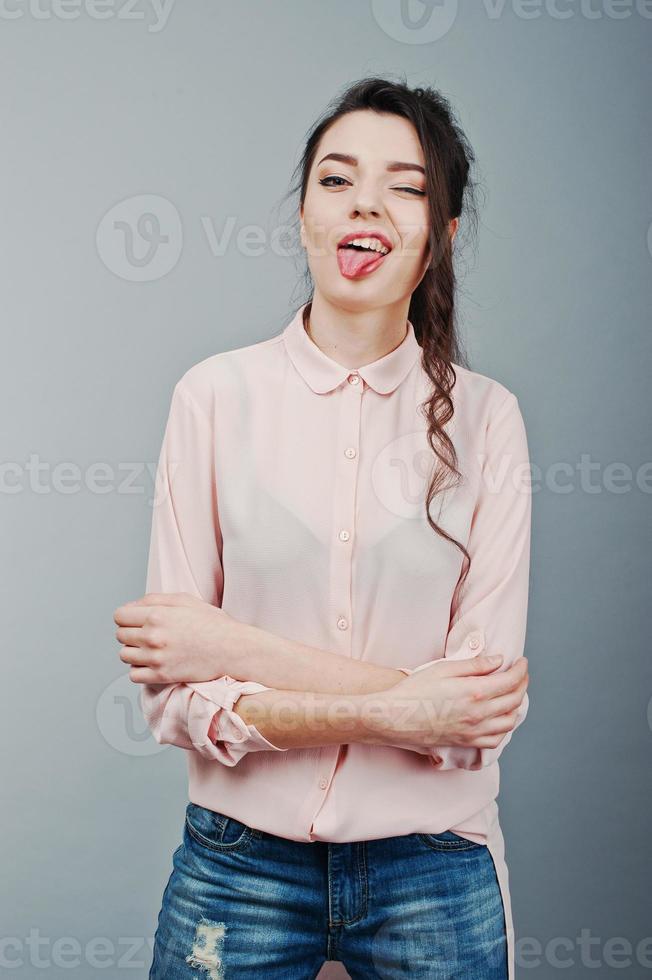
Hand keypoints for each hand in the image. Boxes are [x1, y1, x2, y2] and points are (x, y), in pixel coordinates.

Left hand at [114, 592, 244, 684]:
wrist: (231, 649)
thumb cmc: (211, 623)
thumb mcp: (185, 600)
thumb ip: (154, 599)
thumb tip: (131, 606)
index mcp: (157, 615)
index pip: (119, 616)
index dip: (127, 617)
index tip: (136, 620)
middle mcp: (152, 636)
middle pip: (120, 635)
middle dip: (130, 633)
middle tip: (148, 634)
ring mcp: (156, 658)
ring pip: (124, 655)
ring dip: (134, 652)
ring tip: (151, 649)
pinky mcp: (161, 676)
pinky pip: (133, 675)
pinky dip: (139, 670)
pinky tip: (153, 663)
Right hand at [369, 655, 528, 751]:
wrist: (395, 718)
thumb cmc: (414, 690)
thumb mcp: (443, 668)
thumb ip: (474, 665)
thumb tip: (499, 661)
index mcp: (474, 692)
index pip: (510, 681)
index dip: (521, 670)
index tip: (522, 662)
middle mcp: (479, 714)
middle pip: (514, 700)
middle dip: (522, 684)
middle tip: (520, 674)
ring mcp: (473, 731)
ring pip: (509, 721)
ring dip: (516, 706)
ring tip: (512, 694)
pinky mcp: (466, 742)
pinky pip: (496, 739)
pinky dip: (505, 727)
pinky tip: (500, 718)